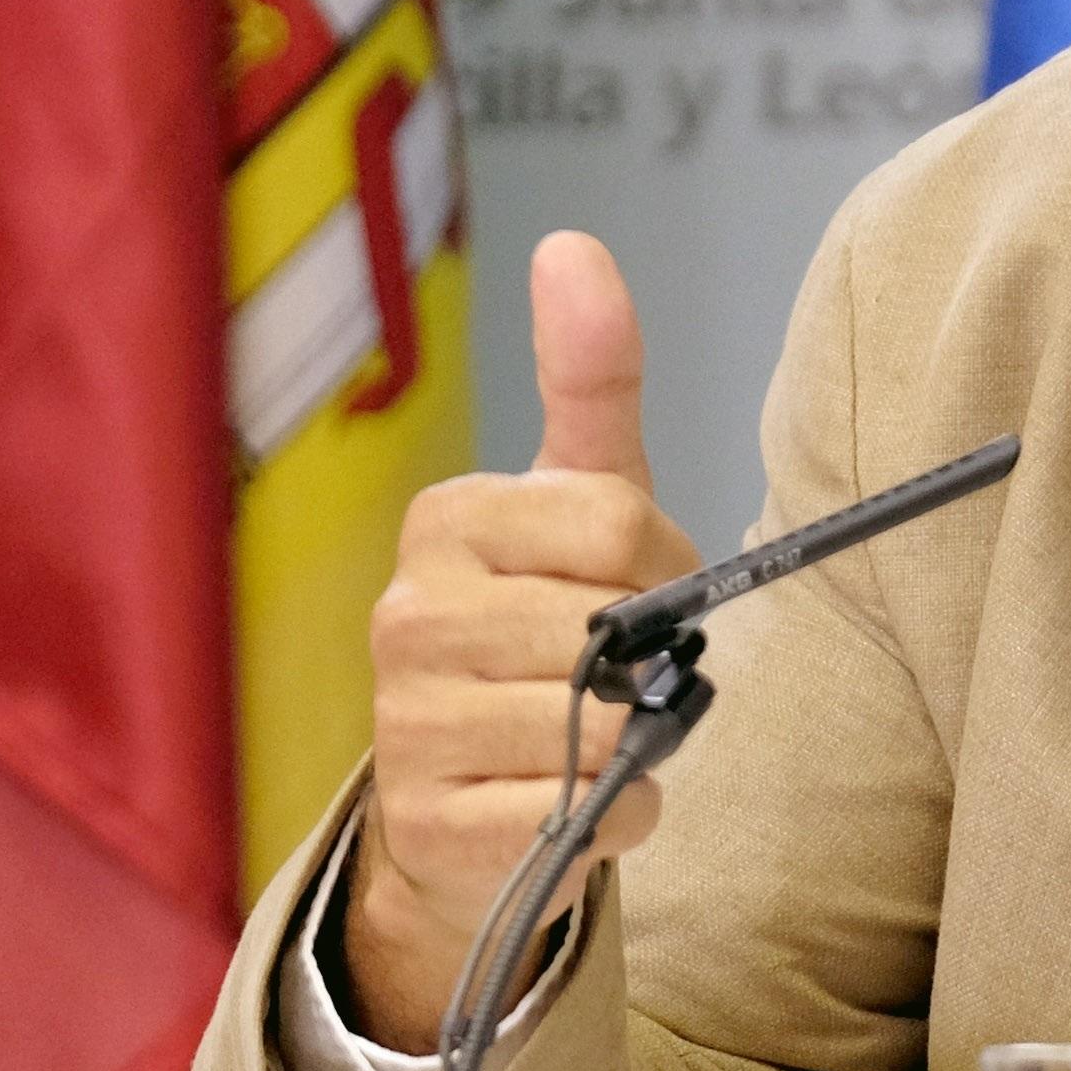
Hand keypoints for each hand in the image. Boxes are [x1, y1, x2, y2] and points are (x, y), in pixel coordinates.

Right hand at [344, 230, 702, 1052]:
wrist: (475, 793)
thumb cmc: (541, 623)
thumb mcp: (578, 496)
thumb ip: (589, 376)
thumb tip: (571, 244)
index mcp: (446, 520)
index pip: (618, 526)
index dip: (664, 570)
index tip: (638, 593)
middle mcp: (406, 614)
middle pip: (611, 628)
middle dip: (651, 659)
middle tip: (615, 672)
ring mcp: (406, 724)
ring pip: (600, 725)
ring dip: (636, 740)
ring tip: (589, 734)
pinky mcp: (429, 826)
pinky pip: (585, 813)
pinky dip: (615, 816)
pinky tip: (568, 800)